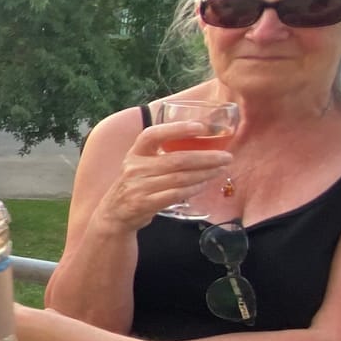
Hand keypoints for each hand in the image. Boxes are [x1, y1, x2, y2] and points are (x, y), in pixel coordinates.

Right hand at [96, 122, 232, 232]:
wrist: (114, 213)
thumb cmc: (136, 183)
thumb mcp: (141, 163)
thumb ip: (162, 153)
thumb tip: (200, 141)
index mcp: (136, 152)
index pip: (153, 134)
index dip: (177, 129)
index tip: (200, 127)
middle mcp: (136, 168)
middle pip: (177, 160)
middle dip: (206, 157)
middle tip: (226, 156)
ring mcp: (139, 187)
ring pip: (180, 178)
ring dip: (205, 173)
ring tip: (221, 169)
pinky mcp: (145, 204)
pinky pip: (176, 195)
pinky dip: (194, 189)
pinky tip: (205, 184)